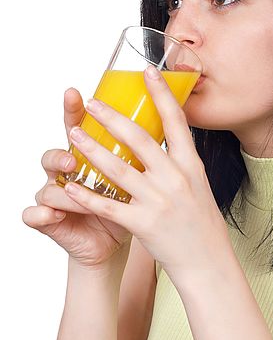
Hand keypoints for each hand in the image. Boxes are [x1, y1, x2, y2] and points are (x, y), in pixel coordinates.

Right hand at [22, 87, 131, 267]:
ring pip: (49, 183)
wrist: (113, 245)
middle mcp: (68, 172)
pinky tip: (52, 213)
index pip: (80, 128)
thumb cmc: (130, 208)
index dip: (75, 111)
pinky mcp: (50, 220)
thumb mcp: (138, 178)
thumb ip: (141, 153)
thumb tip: (166, 121)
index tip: (78, 94)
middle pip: (58, 151)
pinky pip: (38, 214)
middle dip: (63, 148)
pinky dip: (43, 214)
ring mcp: (56, 195)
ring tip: (71, 176)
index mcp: (90, 156)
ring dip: (62, 184)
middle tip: (75, 144)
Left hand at [61, 66, 231, 283]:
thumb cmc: (202, 223)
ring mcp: (160, 201)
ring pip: (119, 168)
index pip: (176, 122)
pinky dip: (88, 195)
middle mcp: (176, 178)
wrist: (208, 262)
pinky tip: (71, 184)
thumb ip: (181, 163)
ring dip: (92, 149)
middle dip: (112, 117)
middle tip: (92, 102)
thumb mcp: (199, 186)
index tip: (148, 71)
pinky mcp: (144, 224)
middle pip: (140, 139)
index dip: (161, 94)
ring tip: (73, 134)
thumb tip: (167, 141)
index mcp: (192, 166)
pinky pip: (109, 205)